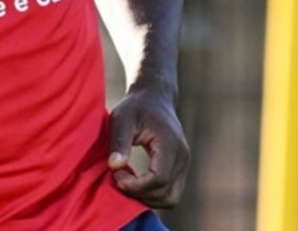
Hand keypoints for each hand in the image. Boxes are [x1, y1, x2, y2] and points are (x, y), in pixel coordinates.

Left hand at [107, 84, 189, 207]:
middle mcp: (182, 158)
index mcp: (170, 145)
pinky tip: (133, 183)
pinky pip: (170, 193)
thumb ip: (119, 142)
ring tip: (125, 183)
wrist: (154, 97)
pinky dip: (152, 195)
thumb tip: (114, 166)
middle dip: (140, 194)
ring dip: (147, 198)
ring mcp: (184, 165)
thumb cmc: (135, 106)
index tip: (116, 174)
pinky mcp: (179, 169)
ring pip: (171, 198)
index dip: (136, 185)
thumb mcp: (121, 118)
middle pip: (167, 194)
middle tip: (118, 179)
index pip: (159, 178)